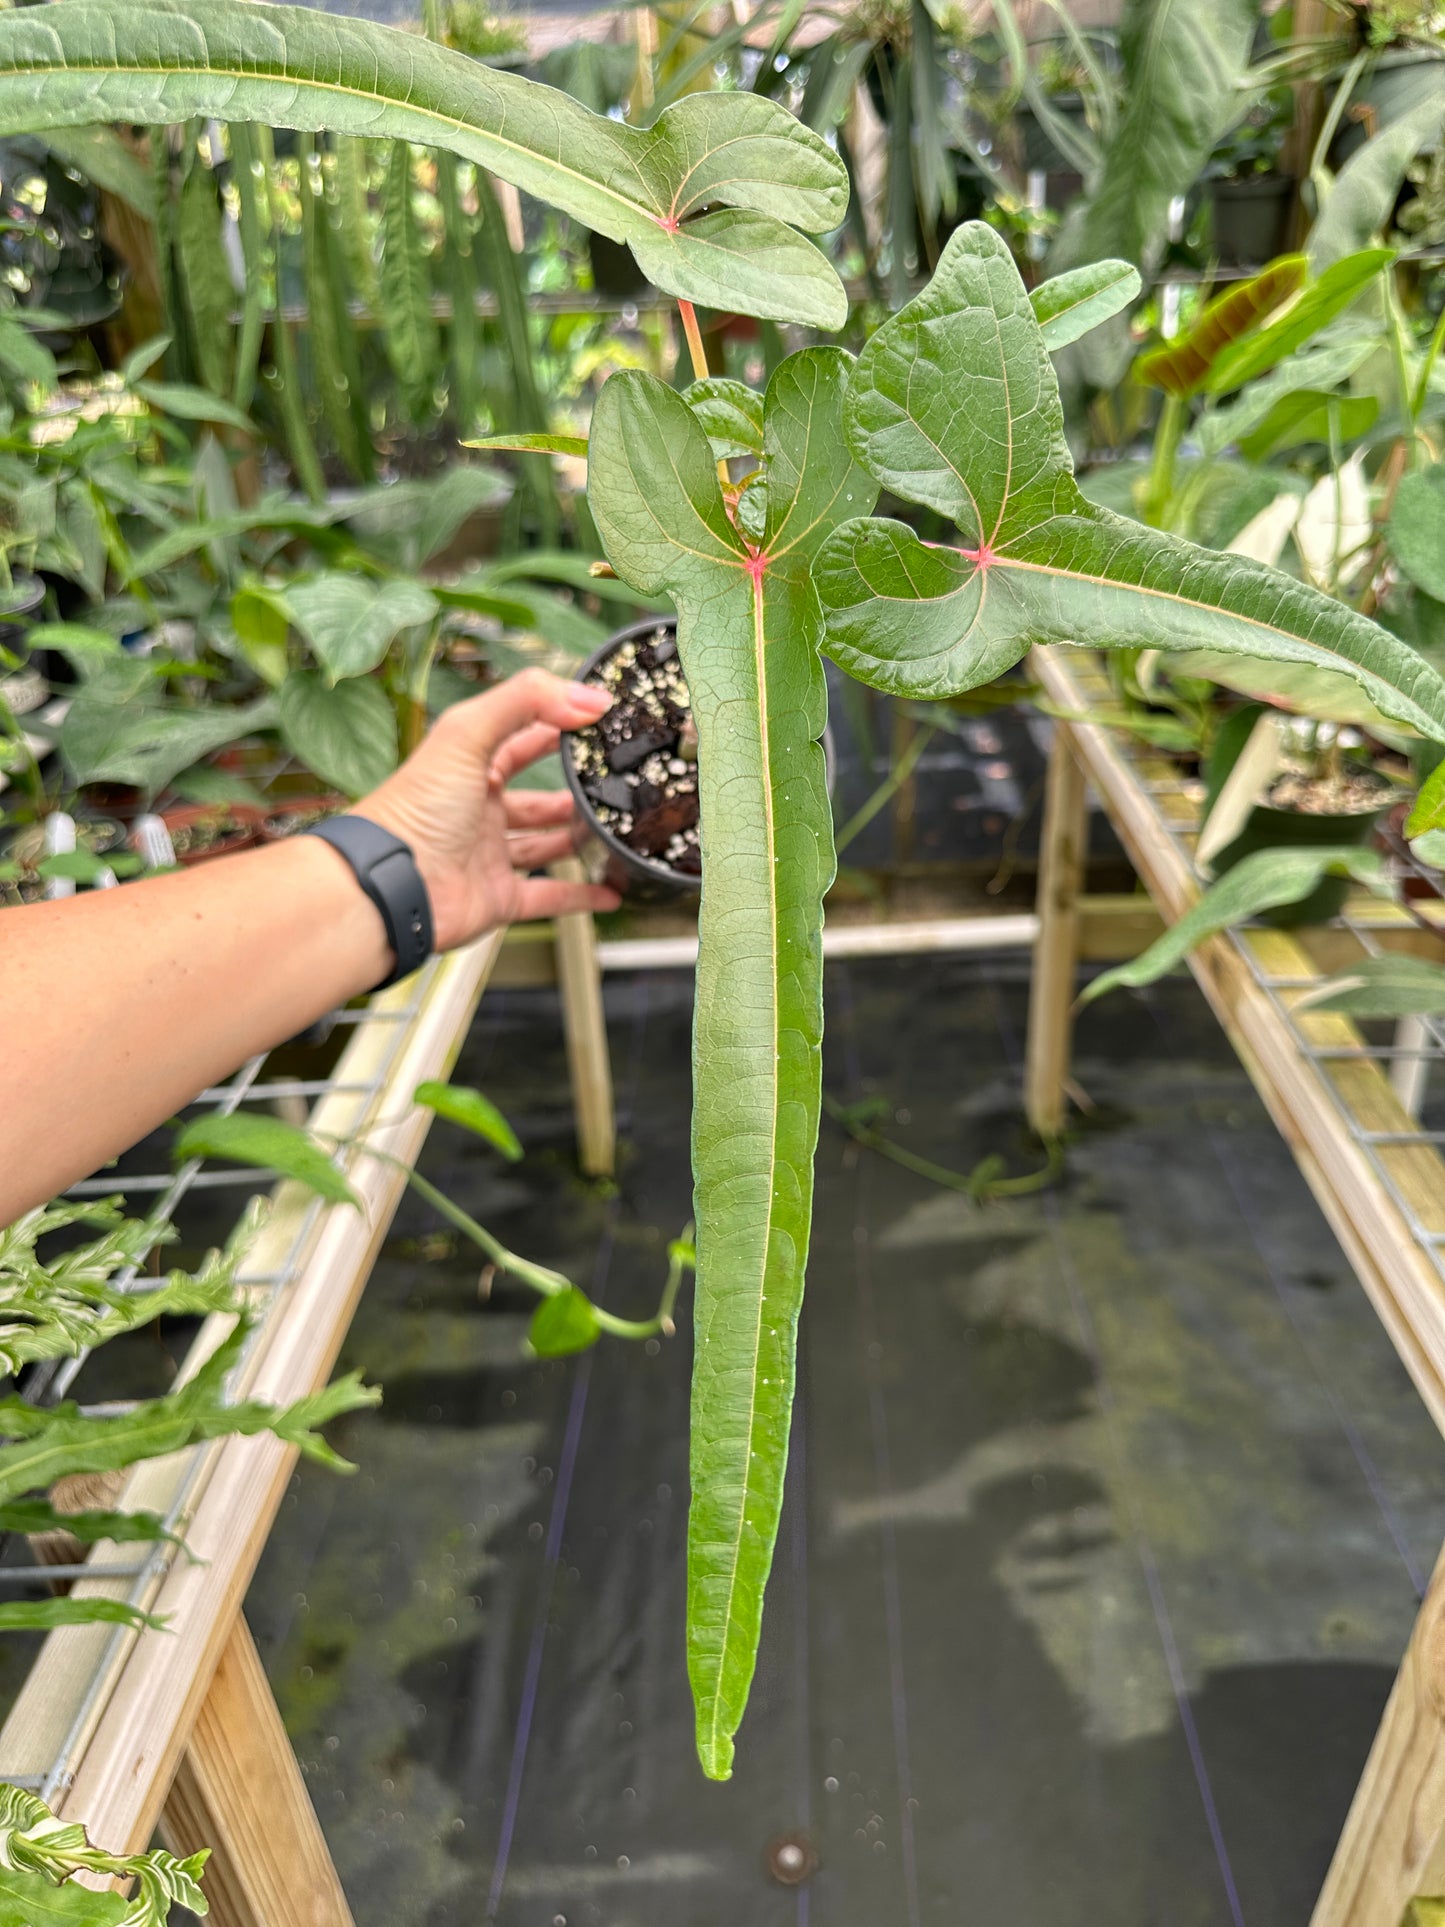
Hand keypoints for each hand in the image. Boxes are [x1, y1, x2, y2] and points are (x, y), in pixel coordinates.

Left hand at [357, 668, 618, 950]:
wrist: (390, 887)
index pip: (521, 738)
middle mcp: (479, 810)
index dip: (557, 726)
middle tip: (611, 782)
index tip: (599, 720)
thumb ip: (525, 701)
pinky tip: (611, 889)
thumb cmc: (414, 810)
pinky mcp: (497, 898)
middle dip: (572, 789)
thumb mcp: (467, 734)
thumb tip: (588, 696)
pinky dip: (580, 896)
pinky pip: (547, 897)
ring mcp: (489, 855)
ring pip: (544, 845)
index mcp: (469, 767)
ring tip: (614, 830)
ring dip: (577, 839)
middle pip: (536, 797)